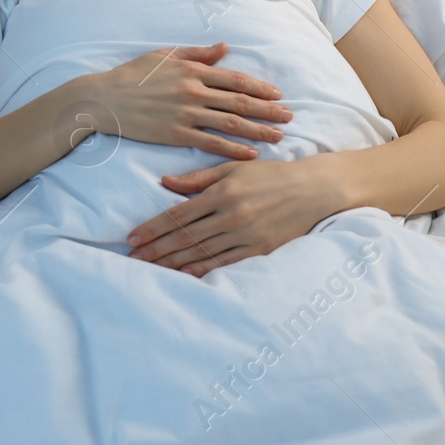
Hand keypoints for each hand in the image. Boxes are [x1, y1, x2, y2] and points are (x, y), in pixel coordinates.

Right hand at [80, 42, 291, 160]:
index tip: (278, 95)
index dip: (260, 88)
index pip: (236, 79)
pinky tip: (250, 154)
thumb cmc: (132, 75)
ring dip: (258, 131)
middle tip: (289, 117)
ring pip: (231, 124)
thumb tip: (225, 48)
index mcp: (192, 70)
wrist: (103, 99)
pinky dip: (233, 149)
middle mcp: (193, 91)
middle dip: (268, 110)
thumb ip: (197, 53)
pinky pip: (211, 143)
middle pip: (240, 102)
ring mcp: (185, 114)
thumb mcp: (164, 56)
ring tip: (278, 137)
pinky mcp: (175, 134)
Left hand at [124, 159, 337, 275]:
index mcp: (222, 193)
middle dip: (155, 249)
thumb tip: (165, 182)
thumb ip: (198, 179)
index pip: (178, 214)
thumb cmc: (270, 175)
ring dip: (172, 263)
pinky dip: (202, 270)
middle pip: (185, 237)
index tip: (132, 237)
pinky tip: (183, 275)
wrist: (313, 190)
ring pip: (201, 253)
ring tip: (150, 270)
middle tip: (132, 259)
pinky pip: (225, 264)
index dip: (153, 228)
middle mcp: (231, 216)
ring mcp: (246, 236)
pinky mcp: (259, 250)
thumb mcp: (233, 168)